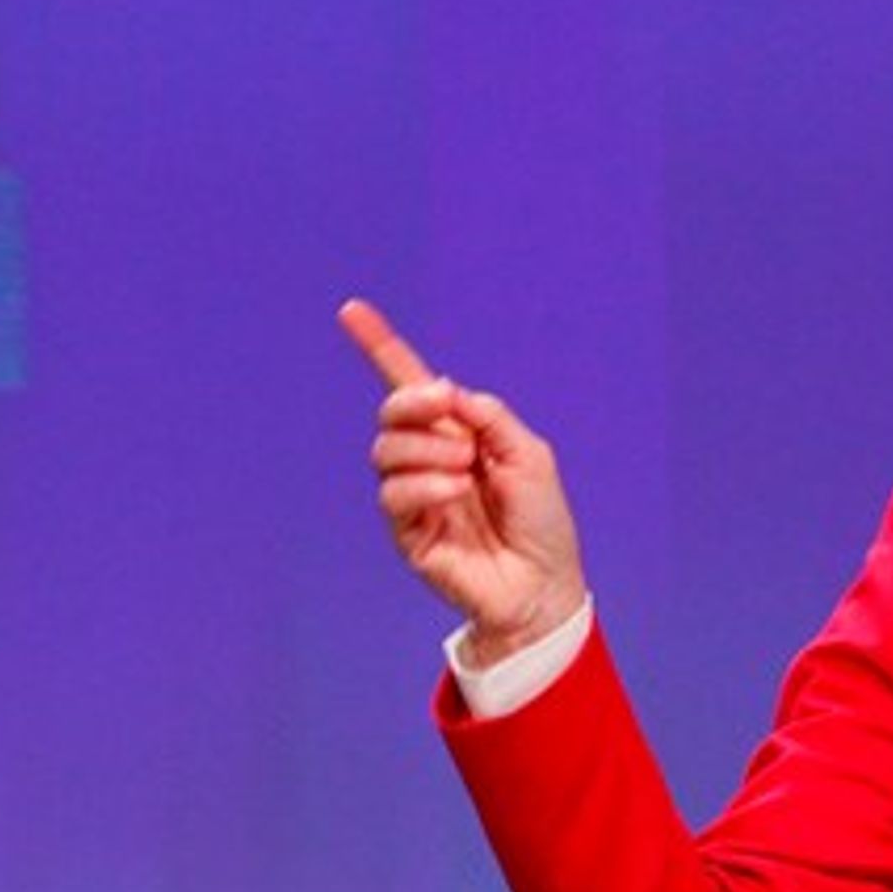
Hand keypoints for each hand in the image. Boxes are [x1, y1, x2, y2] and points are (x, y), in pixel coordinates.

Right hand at [338, 298, 589, 666]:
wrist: (541, 582)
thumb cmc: (541, 519)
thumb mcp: (530, 454)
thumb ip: (489, 417)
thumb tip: (446, 391)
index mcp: (458, 431)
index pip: (411, 383)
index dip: (380, 346)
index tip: (351, 309)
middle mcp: (429, 456)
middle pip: (391, 411)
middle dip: (412, 401)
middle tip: (446, 407)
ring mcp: (414, 493)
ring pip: (386, 450)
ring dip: (428, 449)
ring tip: (466, 470)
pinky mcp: (406, 530)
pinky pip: (393, 492)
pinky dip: (426, 484)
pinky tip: (455, 492)